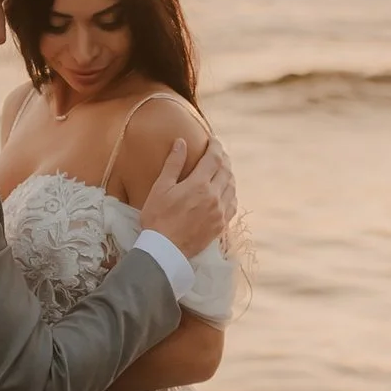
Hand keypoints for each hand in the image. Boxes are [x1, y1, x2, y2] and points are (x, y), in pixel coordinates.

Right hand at [138, 126, 233, 258]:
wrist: (164, 250)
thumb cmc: (157, 218)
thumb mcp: (161, 188)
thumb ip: (173, 164)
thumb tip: (181, 142)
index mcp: (199, 185)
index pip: (214, 158)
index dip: (215, 146)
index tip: (213, 139)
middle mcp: (214, 197)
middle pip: (226, 171)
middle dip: (223, 158)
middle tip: (218, 152)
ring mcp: (219, 212)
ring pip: (231, 187)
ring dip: (228, 175)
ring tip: (222, 169)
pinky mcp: (220, 225)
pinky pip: (232, 204)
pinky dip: (231, 193)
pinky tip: (226, 192)